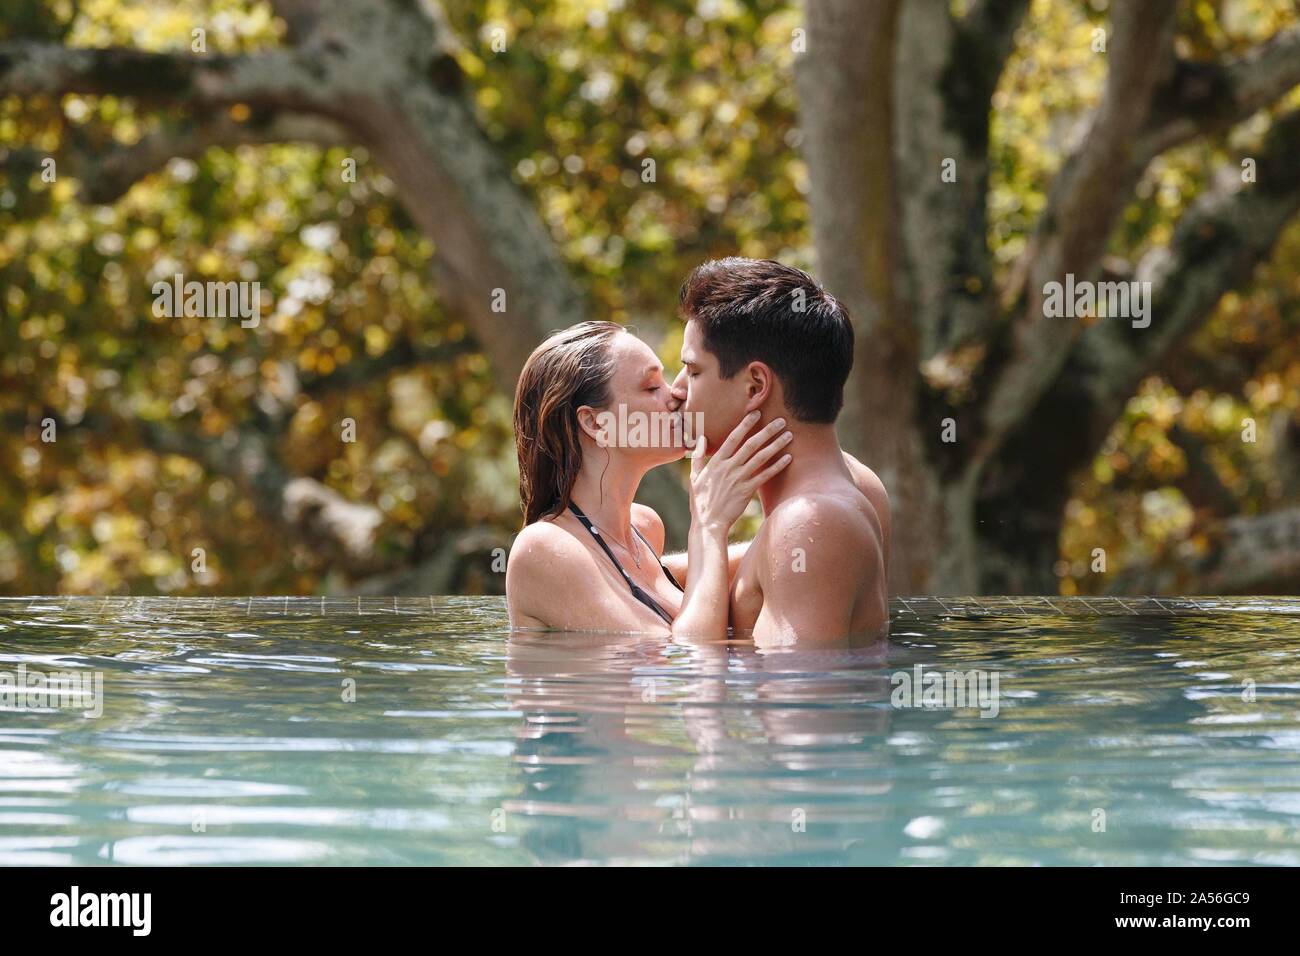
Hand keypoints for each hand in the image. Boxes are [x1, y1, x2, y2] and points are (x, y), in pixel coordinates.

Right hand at [688, 411, 792, 534]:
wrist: (708, 523)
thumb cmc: (700, 501)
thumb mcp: (694, 476)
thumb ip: (698, 456)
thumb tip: (701, 439)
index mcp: (716, 462)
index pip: (732, 438)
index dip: (745, 425)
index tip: (756, 413)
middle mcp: (728, 468)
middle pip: (750, 445)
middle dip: (767, 431)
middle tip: (781, 420)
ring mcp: (738, 479)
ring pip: (760, 458)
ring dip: (776, 445)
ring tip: (788, 435)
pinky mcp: (747, 491)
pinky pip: (765, 476)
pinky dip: (777, 466)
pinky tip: (788, 458)